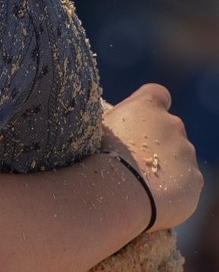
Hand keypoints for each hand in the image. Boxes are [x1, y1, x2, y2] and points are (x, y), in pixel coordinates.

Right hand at [101, 83, 202, 230]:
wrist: (116, 193)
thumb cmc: (96, 156)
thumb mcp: (96, 127)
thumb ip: (115, 121)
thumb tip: (111, 125)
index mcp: (147, 106)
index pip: (156, 93)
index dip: (149, 105)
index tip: (138, 119)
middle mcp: (172, 124)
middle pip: (169, 128)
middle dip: (156, 140)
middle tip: (133, 159)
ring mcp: (187, 153)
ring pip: (179, 156)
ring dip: (166, 165)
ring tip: (140, 183)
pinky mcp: (195, 180)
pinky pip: (186, 182)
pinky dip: (174, 188)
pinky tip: (152, 197)